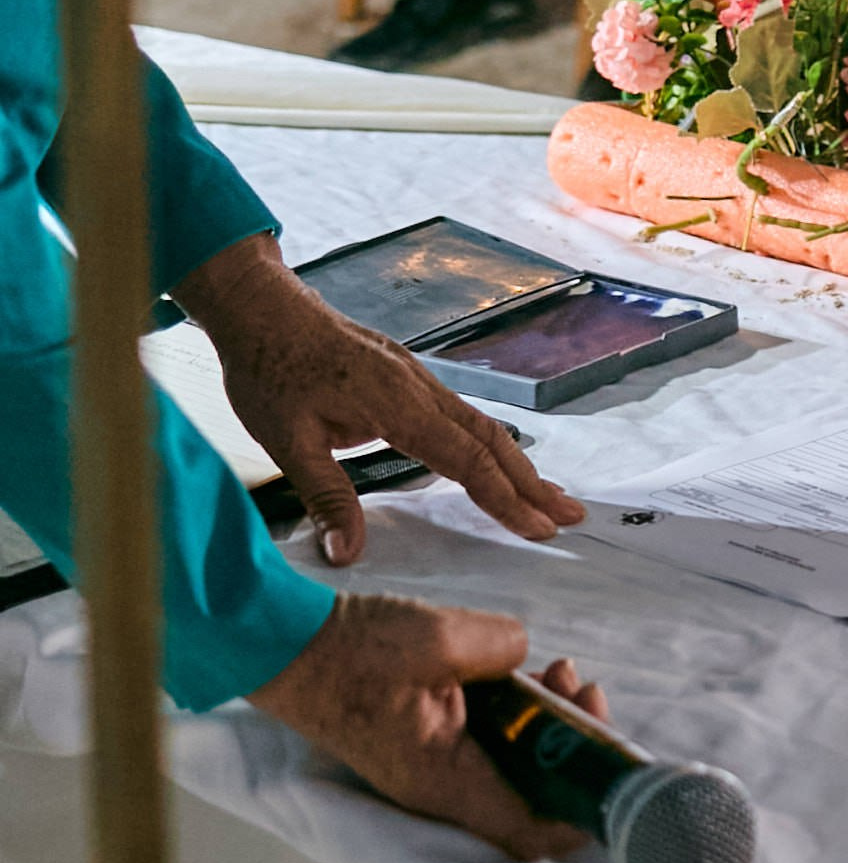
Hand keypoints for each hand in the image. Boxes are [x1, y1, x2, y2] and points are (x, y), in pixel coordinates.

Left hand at [172, 231, 585, 565]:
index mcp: (397, 405)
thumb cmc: (269, 370)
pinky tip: (496, 461)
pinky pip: (462, 414)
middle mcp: (420, 389)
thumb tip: (348, 553)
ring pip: (482, 425)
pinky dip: (490, 443)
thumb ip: (325, 497)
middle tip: (571, 515)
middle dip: (533, 483)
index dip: (505, 499)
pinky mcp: (407, 377)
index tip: (540, 529)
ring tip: (549, 495)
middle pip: (492, 440)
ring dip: (518, 463)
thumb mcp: (287, 441)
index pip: (467, 460)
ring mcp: (417, 378)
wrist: (262, 308)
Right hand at [250, 595, 607, 859]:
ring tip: (561, 669)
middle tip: (584, 688)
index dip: (581, 814)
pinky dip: (518, 710)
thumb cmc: (349, 651)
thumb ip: (500, 646)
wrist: (286, 644)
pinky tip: (528, 668)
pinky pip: (490, 740)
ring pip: (515, 762)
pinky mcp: (431, 740)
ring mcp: (437, 765)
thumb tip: (527, 655)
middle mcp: (444, 787)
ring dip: (549, 721)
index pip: (530, 832)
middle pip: (534, 793)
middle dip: (573, 743)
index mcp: (447, 781)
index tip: (607, 762)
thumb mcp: (435, 637)